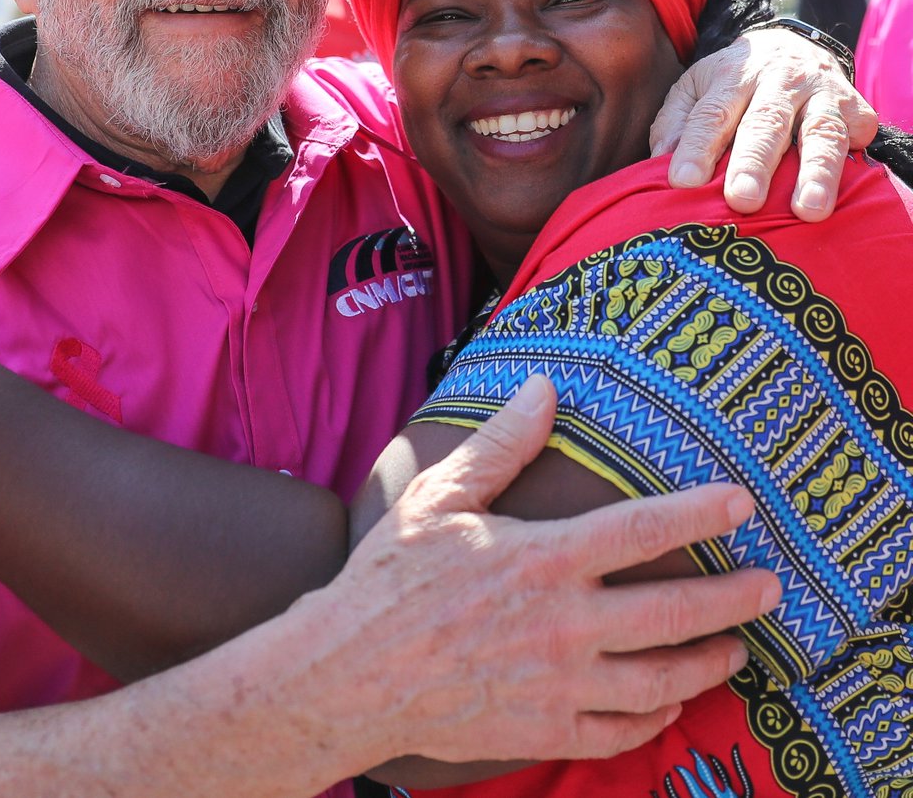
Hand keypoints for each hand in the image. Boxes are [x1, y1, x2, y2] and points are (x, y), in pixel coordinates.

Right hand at [312, 377, 779, 767]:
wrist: (351, 673)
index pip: (641, 530)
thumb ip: (501, 446)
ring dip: (708, 663)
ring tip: (735, 649)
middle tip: (769, 589)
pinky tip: (668, 706)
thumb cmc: (390, 578)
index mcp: (542, 560)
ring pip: (661, 681)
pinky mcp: (545, 728)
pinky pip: (620, 730)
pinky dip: (657, 718)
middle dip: (732, 600)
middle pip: (674, 613)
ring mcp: (559, 684)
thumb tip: (544, 390)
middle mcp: (564, 625)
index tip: (741, 502)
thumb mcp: (440, 497)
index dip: (698, 513)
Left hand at [651, 27, 876, 221]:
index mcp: (732, 76)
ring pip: (822, 133)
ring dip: (816, 173)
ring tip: (808, 211)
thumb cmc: (730, 86)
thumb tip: (661, 161)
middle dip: (754, 163)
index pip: (712, 114)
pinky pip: (858, 137)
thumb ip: (674, 125)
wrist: (788, 46)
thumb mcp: (693, 89)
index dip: (697, 148)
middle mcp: (780, 80)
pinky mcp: (858, 110)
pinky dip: (852, 166)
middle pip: (766, 123)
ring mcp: (823, 93)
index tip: (683, 182)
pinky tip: (845, 196)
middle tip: (741, 200)